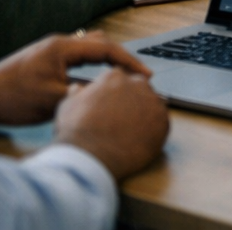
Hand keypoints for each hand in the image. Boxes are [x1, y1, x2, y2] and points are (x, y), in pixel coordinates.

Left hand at [0, 32, 150, 130]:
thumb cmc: (13, 99)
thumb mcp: (53, 100)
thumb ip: (84, 91)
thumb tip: (110, 90)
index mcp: (63, 47)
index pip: (106, 48)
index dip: (129, 61)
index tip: (146, 75)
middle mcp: (58, 43)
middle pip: (100, 42)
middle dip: (120, 58)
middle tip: (136, 77)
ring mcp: (50, 50)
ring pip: (88, 48)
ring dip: (105, 60)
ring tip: (118, 78)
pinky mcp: (43, 59)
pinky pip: (76, 56)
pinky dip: (91, 64)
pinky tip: (92, 80)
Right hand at [53, 68, 169, 179]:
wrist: (90, 155)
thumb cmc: (76, 132)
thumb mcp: (68, 106)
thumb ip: (77, 93)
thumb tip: (78, 88)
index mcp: (114, 77)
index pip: (122, 80)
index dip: (117, 96)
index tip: (114, 108)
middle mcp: (137, 84)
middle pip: (140, 90)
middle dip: (133, 103)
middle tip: (122, 122)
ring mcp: (153, 101)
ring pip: (151, 106)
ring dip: (144, 116)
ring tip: (129, 134)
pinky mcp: (163, 121)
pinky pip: (161, 123)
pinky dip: (153, 131)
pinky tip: (138, 142)